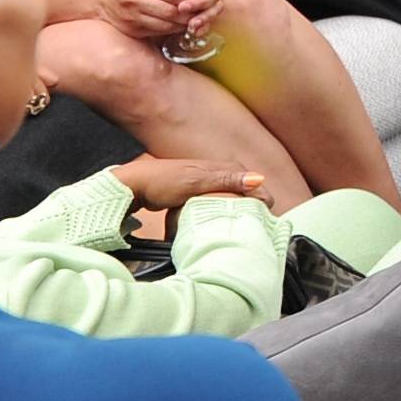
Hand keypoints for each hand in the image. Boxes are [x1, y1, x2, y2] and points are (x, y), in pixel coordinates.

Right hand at [96, 0, 187, 40]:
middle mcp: (134, 0)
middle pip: (171, 10)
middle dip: (190, 12)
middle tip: (202, 10)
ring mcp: (132, 17)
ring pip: (167, 24)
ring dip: (184, 23)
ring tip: (195, 18)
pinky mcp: (133, 30)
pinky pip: (159, 32)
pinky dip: (173, 29)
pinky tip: (180, 25)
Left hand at [111, 155, 267, 215]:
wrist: (137, 184)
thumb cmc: (165, 182)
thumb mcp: (197, 183)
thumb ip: (227, 181)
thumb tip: (259, 179)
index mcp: (226, 169)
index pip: (256, 185)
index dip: (263, 203)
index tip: (263, 222)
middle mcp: (222, 174)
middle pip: (247, 194)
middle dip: (251, 210)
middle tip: (250, 230)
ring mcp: (211, 184)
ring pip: (233, 200)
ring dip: (236, 213)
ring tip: (237, 230)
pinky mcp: (200, 194)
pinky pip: (219, 205)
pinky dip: (221, 214)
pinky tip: (218, 225)